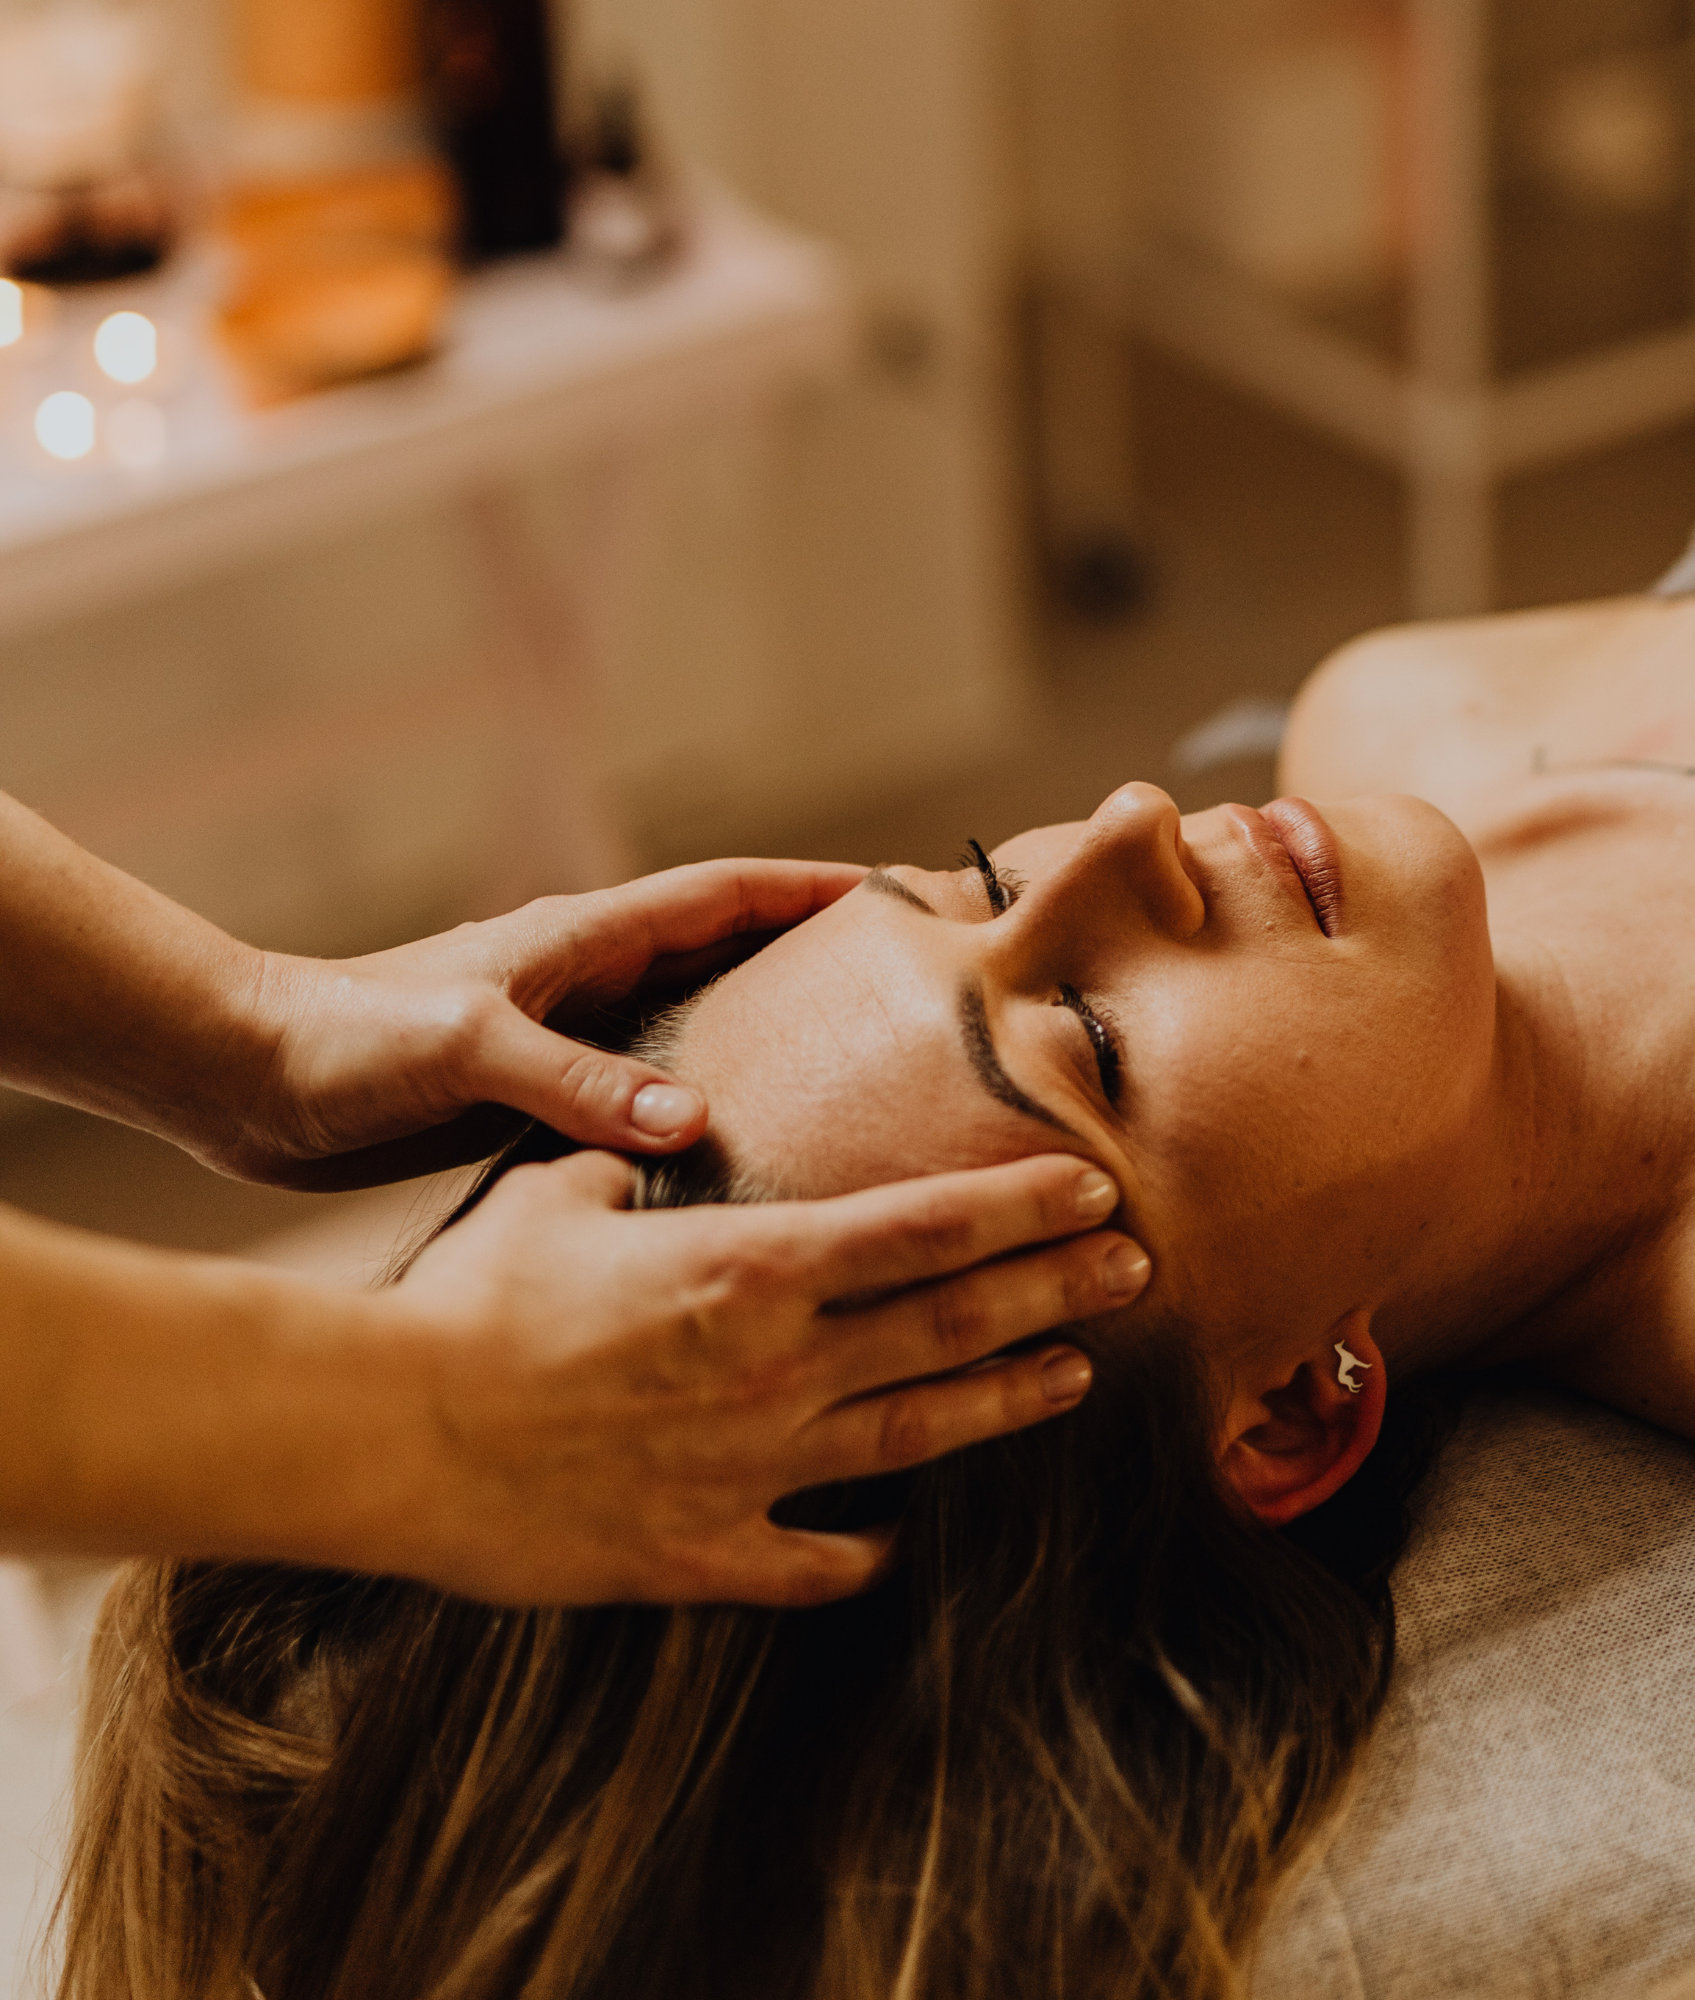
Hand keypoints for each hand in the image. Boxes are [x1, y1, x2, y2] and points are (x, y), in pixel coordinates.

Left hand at [220, 859, 864, 1188]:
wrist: (243, 1080)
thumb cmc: (343, 1040)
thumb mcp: (466, 1050)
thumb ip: (577, 1081)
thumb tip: (697, 1118)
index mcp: (584, 940)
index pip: (727, 895)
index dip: (814, 888)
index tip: (902, 891)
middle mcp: (590, 982)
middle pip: (731, 958)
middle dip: (817, 962)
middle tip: (909, 995)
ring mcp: (570, 1040)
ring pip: (698, 1030)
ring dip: (769, 1042)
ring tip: (859, 1083)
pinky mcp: (540, 1098)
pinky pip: (651, 1096)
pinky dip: (707, 1111)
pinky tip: (745, 1159)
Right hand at [377, 1150, 1151, 1605]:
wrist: (384, 1429)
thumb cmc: (466, 1297)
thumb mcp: (563, 1194)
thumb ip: (639, 1160)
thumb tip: (670, 1123)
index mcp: (753, 1269)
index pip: (926, 1227)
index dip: (1023, 1207)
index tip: (1094, 1186)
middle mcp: (778, 1367)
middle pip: (952, 1323)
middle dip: (1056, 1290)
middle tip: (1134, 1267)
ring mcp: (753, 1469)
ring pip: (920, 1436)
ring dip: (1007, 1399)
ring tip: (1076, 1376)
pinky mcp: (703, 1553)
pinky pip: (814, 1563)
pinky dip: (866, 1553)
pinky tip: (899, 1543)